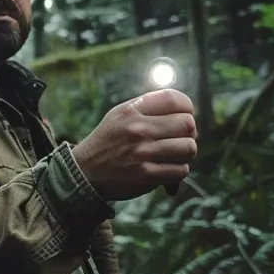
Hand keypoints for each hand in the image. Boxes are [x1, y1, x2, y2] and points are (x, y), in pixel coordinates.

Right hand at [72, 88, 197, 200]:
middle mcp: (137, 129)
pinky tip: (166, 169)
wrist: (84, 171)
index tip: (182, 116)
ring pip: (189, 148)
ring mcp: (142, 152)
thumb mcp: (119, 114)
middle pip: (188, 124)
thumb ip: (148, 107)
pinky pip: (181, 170)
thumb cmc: (108, 141)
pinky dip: (178, 171)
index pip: (174, 99)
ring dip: (185, 154)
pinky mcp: (146, 174)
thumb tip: (186, 110)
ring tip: (172, 155)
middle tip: (178, 138)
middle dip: (188, 133)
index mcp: (131, 110)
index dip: (186, 108)